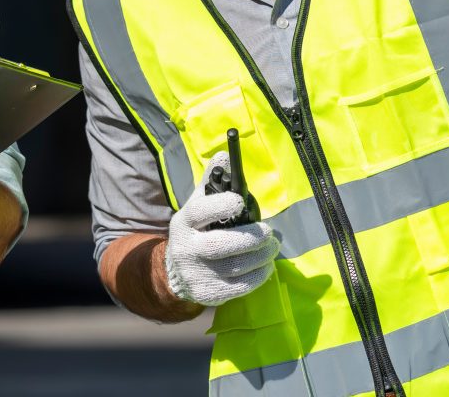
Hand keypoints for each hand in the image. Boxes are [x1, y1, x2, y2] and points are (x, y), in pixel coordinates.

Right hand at [164, 152, 278, 306]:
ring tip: (273, 247)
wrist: (175, 271)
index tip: (241, 201)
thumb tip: (225, 155)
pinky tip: (266, 267)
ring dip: (260, 257)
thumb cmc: (196, 229)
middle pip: (220, 245)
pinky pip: (238, 288)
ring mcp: (196, 274)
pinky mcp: (208, 294)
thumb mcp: (197, 203)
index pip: (200, 212)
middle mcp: (187, 248)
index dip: (221, 206)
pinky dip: (257, 277)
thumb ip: (212, 180)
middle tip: (270, 233)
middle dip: (251, 238)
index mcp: (184, 221)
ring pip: (234, 268)